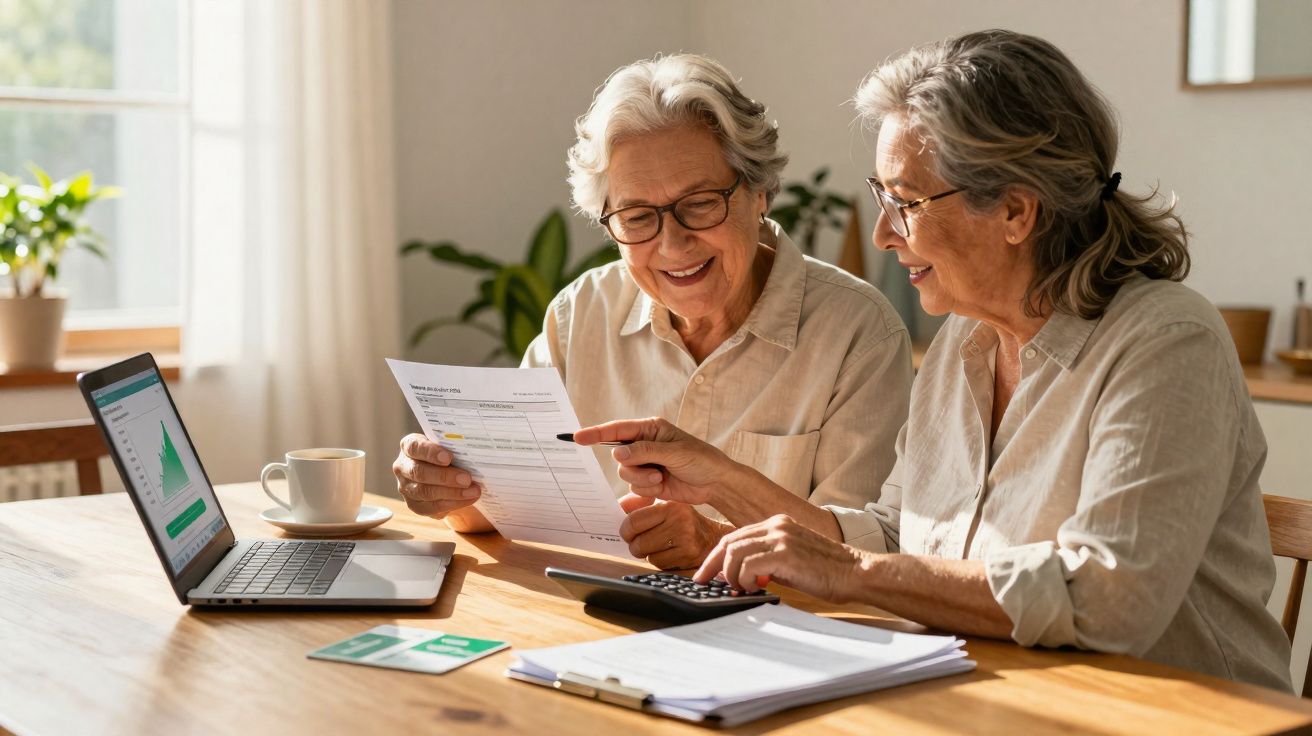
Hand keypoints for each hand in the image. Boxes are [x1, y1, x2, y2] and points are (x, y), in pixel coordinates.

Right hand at [392, 433, 481, 519]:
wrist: (445, 473)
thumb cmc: (448, 454)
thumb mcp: (448, 446)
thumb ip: (454, 447)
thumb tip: (474, 452)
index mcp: (409, 446)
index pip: (415, 447)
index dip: (430, 452)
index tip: (448, 457)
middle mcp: (402, 466)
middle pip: (419, 472)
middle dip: (445, 477)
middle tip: (467, 479)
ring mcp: (405, 487)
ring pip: (425, 492)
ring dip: (452, 493)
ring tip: (473, 491)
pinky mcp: (414, 505)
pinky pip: (432, 507)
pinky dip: (452, 503)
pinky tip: (468, 499)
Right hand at [573, 417, 738, 505]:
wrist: (715, 483)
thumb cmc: (701, 460)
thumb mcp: (674, 452)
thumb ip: (644, 451)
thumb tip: (617, 452)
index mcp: (650, 429)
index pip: (617, 429)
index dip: (596, 433)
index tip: (577, 438)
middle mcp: (644, 444)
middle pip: (619, 456)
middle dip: (635, 468)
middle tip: (657, 471)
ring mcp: (646, 464)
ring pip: (625, 474)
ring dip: (643, 480)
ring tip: (663, 478)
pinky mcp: (649, 481)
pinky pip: (634, 487)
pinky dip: (648, 489)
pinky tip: (664, 486)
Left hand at [618, 493, 729, 569]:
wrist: (713, 537)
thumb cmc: (682, 521)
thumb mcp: (665, 506)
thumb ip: (639, 504)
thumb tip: (618, 506)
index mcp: (670, 505)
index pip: (633, 521)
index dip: (625, 531)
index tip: (627, 533)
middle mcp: (679, 521)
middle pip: (638, 543)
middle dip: (636, 546)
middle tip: (641, 543)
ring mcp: (686, 540)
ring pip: (648, 556)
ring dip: (649, 555)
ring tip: (659, 547)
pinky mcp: (689, 556)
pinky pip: (660, 565)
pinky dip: (660, 562)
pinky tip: (669, 554)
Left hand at [694, 515, 864, 602]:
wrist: (855, 572)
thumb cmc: (827, 572)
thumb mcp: (791, 560)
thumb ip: (766, 562)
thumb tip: (738, 576)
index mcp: (777, 524)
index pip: (735, 537)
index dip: (715, 556)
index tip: (704, 574)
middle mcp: (776, 525)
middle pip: (728, 542)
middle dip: (712, 565)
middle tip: (704, 583)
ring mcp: (780, 537)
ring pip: (734, 552)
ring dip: (730, 575)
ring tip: (739, 589)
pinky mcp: (785, 553)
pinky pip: (748, 565)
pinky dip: (743, 579)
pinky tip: (752, 588)